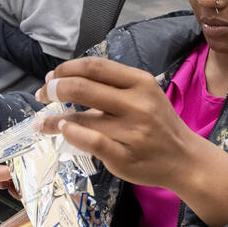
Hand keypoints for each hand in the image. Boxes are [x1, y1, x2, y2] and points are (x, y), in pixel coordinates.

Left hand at [34, 58, 202, 191]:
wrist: (184, 159)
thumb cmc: (158, 124)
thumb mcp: (144, 94)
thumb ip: (112, 85)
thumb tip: (66, 78)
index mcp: (141, 83)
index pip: (95, 67)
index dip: (66, 68)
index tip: (52, 76)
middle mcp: (137, 105)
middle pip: (82, 87)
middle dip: (54, 88)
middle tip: (43, 94)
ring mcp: (131, 132)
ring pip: (81, 118)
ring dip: (55, 118)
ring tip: (44, 121)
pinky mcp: (123, 157)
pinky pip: (89, 141)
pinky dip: (70, 133)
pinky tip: (62, 130)